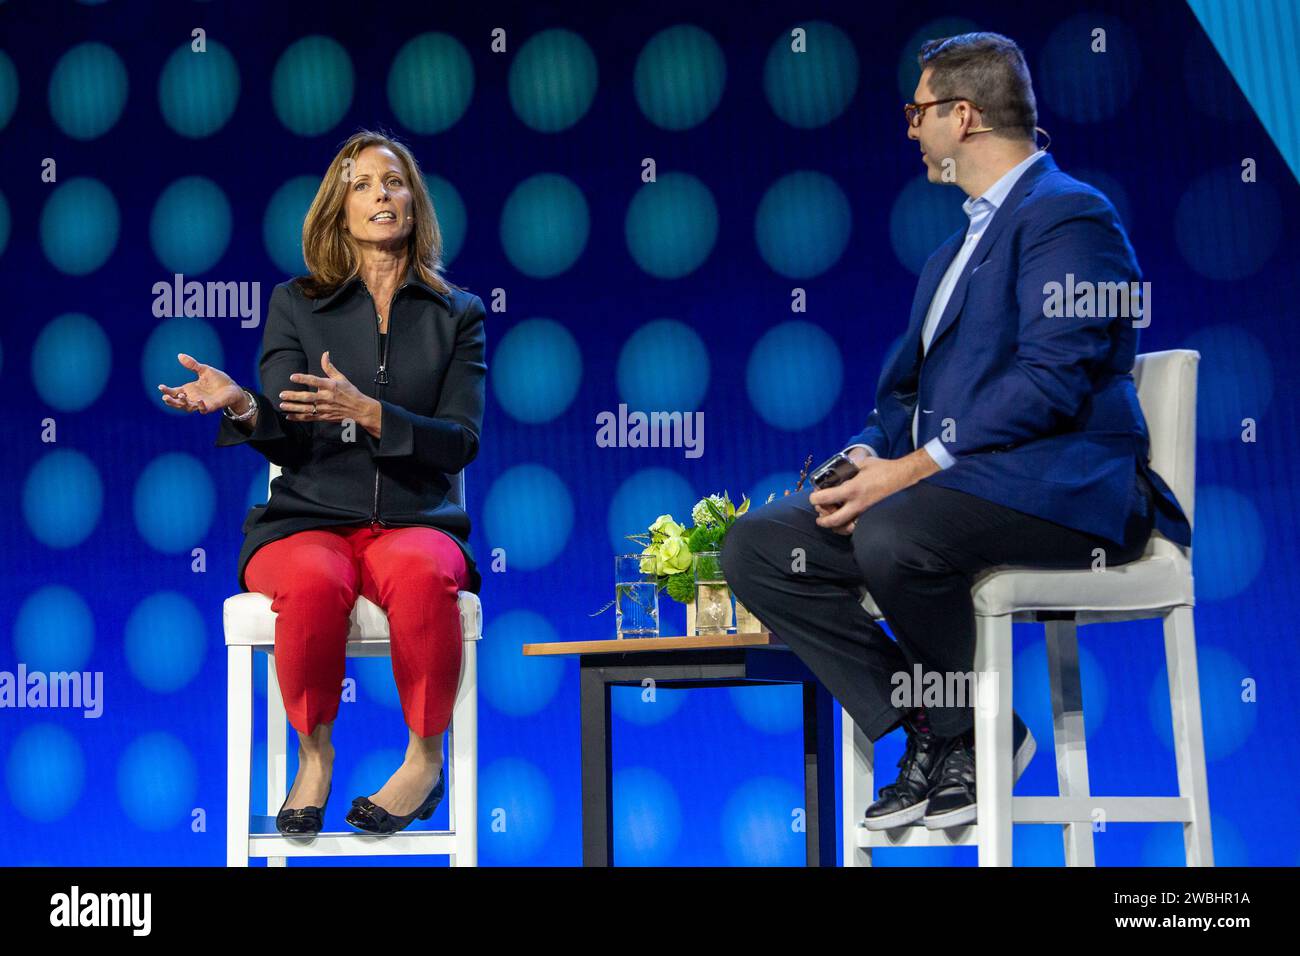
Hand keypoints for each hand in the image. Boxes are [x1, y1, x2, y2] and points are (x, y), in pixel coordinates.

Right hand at [158, 353, 244, 413]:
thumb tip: (179, 355)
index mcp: (189, 390)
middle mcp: (193, 398)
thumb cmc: (217, 380)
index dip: (167, 390)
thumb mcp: (204, 370)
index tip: (160, 387)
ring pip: (188, 407)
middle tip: (165, 397)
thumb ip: (192, 365)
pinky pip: (204, 409)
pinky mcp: (212, 406)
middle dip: (171, 401)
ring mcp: (202, 403)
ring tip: (180, 396)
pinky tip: (199, 400)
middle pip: (178, 403)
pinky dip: (201, 406)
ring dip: (183, 403)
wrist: (232, 388)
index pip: (174, 392)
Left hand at [279, 351, 379, 431]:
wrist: (360, 409)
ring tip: (282, 405)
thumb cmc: (350, 392)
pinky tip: (288, 416)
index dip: (303, 378)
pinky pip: (309, 418)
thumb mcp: (341, 378)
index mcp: (330, 386)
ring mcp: (325, 408)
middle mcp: (327, 397)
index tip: (292, 377)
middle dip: (293, 396)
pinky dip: (298, 418)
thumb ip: (329, 367)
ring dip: (293, 407)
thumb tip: (325, 354)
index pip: (314, 381)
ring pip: (306, 408)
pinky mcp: (324, 417)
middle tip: (281, 394)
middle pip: (307, 397)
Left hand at [809, 450, 940, 533]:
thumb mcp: (861, 462)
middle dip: (822, 520)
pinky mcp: (869, 514)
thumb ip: (847, 466)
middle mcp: (857, 503)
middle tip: (818, 514)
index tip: (813, 496)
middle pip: (834, 520)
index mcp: (852, 489)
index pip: (826, 498)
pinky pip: (854, 525)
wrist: (901, 476)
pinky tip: (841, 521)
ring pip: (844, 527)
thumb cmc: (882, 468)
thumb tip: (835, 468)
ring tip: (827, 518)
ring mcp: (864, 511)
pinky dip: (845, 526)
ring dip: (833, 525)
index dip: (815, 498)